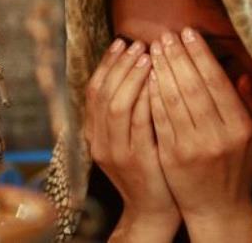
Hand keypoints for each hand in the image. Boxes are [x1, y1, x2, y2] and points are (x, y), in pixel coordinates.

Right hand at [85, 39, 179, 241]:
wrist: (152, 209)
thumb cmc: (148, 167)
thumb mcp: (129, 137)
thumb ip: (128, 108)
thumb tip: (136, 68)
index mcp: (94, 132)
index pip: (93, 90)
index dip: (106, 64)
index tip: (121, 43)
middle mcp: (98, 140)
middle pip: (102, 93)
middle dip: (119, 64)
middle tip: (136, 44)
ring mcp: (115, 151)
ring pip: (116, 105)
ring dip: (131, 77)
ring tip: (147, 56)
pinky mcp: (135, 160)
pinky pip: (138, 123)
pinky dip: (145, 99)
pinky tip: (157, 82)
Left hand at [148, 27, 251, 241]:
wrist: (217, 208)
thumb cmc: (236, 168)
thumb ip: (251, 106)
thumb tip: (241, 73)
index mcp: (240, 128)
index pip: (217, 83)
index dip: (200, 55)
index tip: (188, 34)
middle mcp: (217, 137)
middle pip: (192, 87)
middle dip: (177, 57)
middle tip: (165, 35)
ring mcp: (192, 147)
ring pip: (172, 101)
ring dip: (161, 71)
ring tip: (151, 49)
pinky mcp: (170, 155)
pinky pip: (158, 119)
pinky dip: (151, 95)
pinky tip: (145, 77)